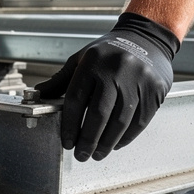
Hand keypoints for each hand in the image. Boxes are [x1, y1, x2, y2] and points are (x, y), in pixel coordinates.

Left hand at [35, 12, 179, 161]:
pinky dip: (125, 138)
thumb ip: (61, 79)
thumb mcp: (82, 58)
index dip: (69, 125)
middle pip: (98, 115)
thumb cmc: (110, 51)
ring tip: (97, 154)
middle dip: (88, 140)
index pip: (76, 99)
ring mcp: (138, 80)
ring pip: (119, 122)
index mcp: (93, 62)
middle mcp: (116, 70)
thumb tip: (39, 94)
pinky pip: (139, 122)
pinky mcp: (154, 90)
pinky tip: (115, 144)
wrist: (147, 37)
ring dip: (106, 144)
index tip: (67, 142)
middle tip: (81, 155)